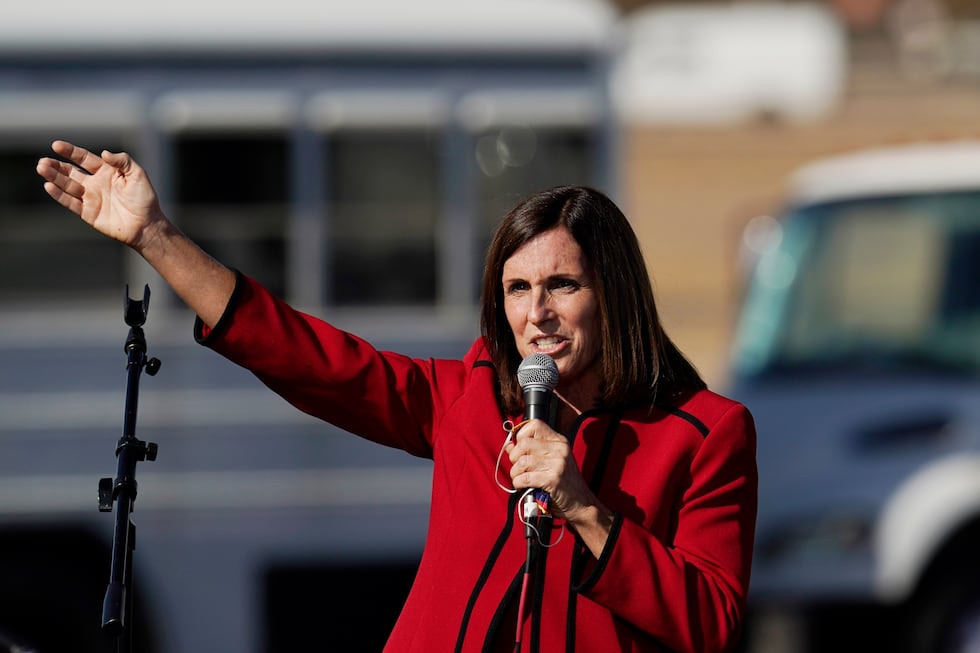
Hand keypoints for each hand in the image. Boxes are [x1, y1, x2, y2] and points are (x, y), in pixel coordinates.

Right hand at [36, 140, 166, 250]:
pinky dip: (59, 194)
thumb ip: (122, 161)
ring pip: (67, 185)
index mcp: (106, 172)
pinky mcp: (88, 213)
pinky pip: (70, 202)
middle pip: (71, 172)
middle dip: (56, 166)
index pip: (84, 158)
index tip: (56, 145)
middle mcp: (95, 183)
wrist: (146, 225)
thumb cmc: (145, 199)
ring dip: (54, 177)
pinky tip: (49, 186)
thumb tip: (104, 153)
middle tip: (43, 161)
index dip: (70, 152)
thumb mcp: (137, 174)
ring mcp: (90, 198)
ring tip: (42, 169)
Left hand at [506, 419, 590, 519]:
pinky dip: (518, 483)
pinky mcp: (553, 480)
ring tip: (519, 479)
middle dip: (514, 457)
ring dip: (515, 473)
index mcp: (559, 441)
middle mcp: (559, 449)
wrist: (582, 504)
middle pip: (524, 443)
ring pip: (522, 462)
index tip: (519, 448)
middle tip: (518, 468)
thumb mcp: (551, 462)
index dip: (521, 435)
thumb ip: (531, 451)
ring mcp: (558, 464)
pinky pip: (525, 477)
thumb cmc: (564, 484)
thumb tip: (509, 445)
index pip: (534, 424)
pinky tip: (523, 486)